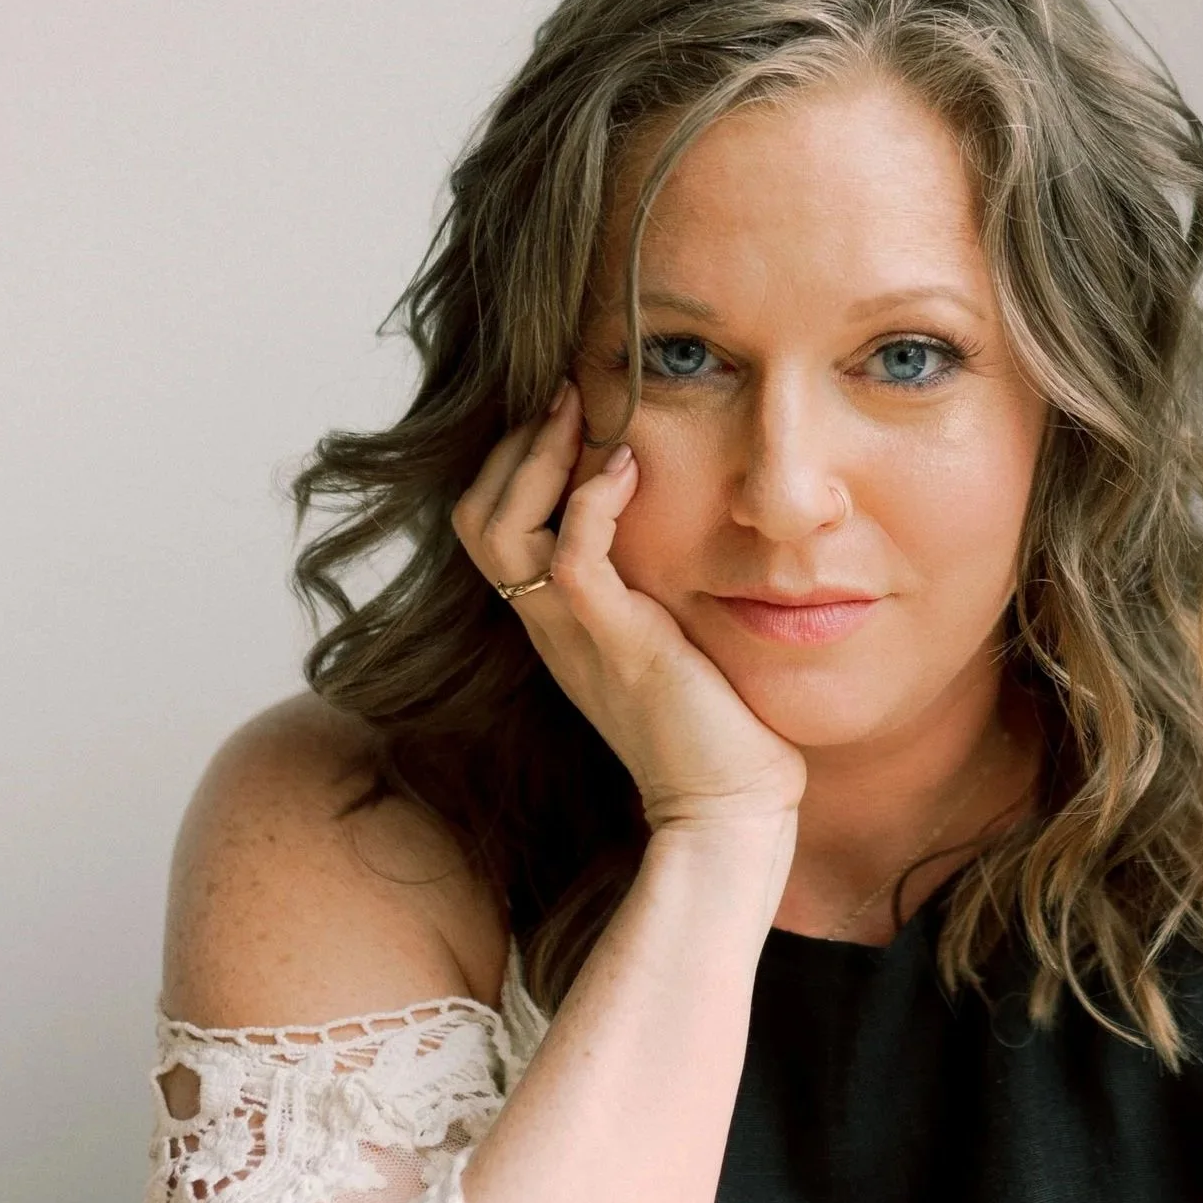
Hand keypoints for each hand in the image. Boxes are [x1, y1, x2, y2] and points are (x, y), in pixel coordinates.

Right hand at [454, 388, 805, 837]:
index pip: (490, 524)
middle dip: (515, 445)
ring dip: (539, 459)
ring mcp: (574, 635)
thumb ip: (656, 584)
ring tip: (584, 413)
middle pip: (474, 517)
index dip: (514, 462)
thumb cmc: (718, 727)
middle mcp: (549, 624)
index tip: (567, 412)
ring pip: (500, 529)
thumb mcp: (672, 637)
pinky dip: (591, 502)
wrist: (728, 807)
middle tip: (566, 395)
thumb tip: (684, 526)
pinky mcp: (616, 645)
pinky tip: (629, 468)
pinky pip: (570, 559)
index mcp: (556, 620)